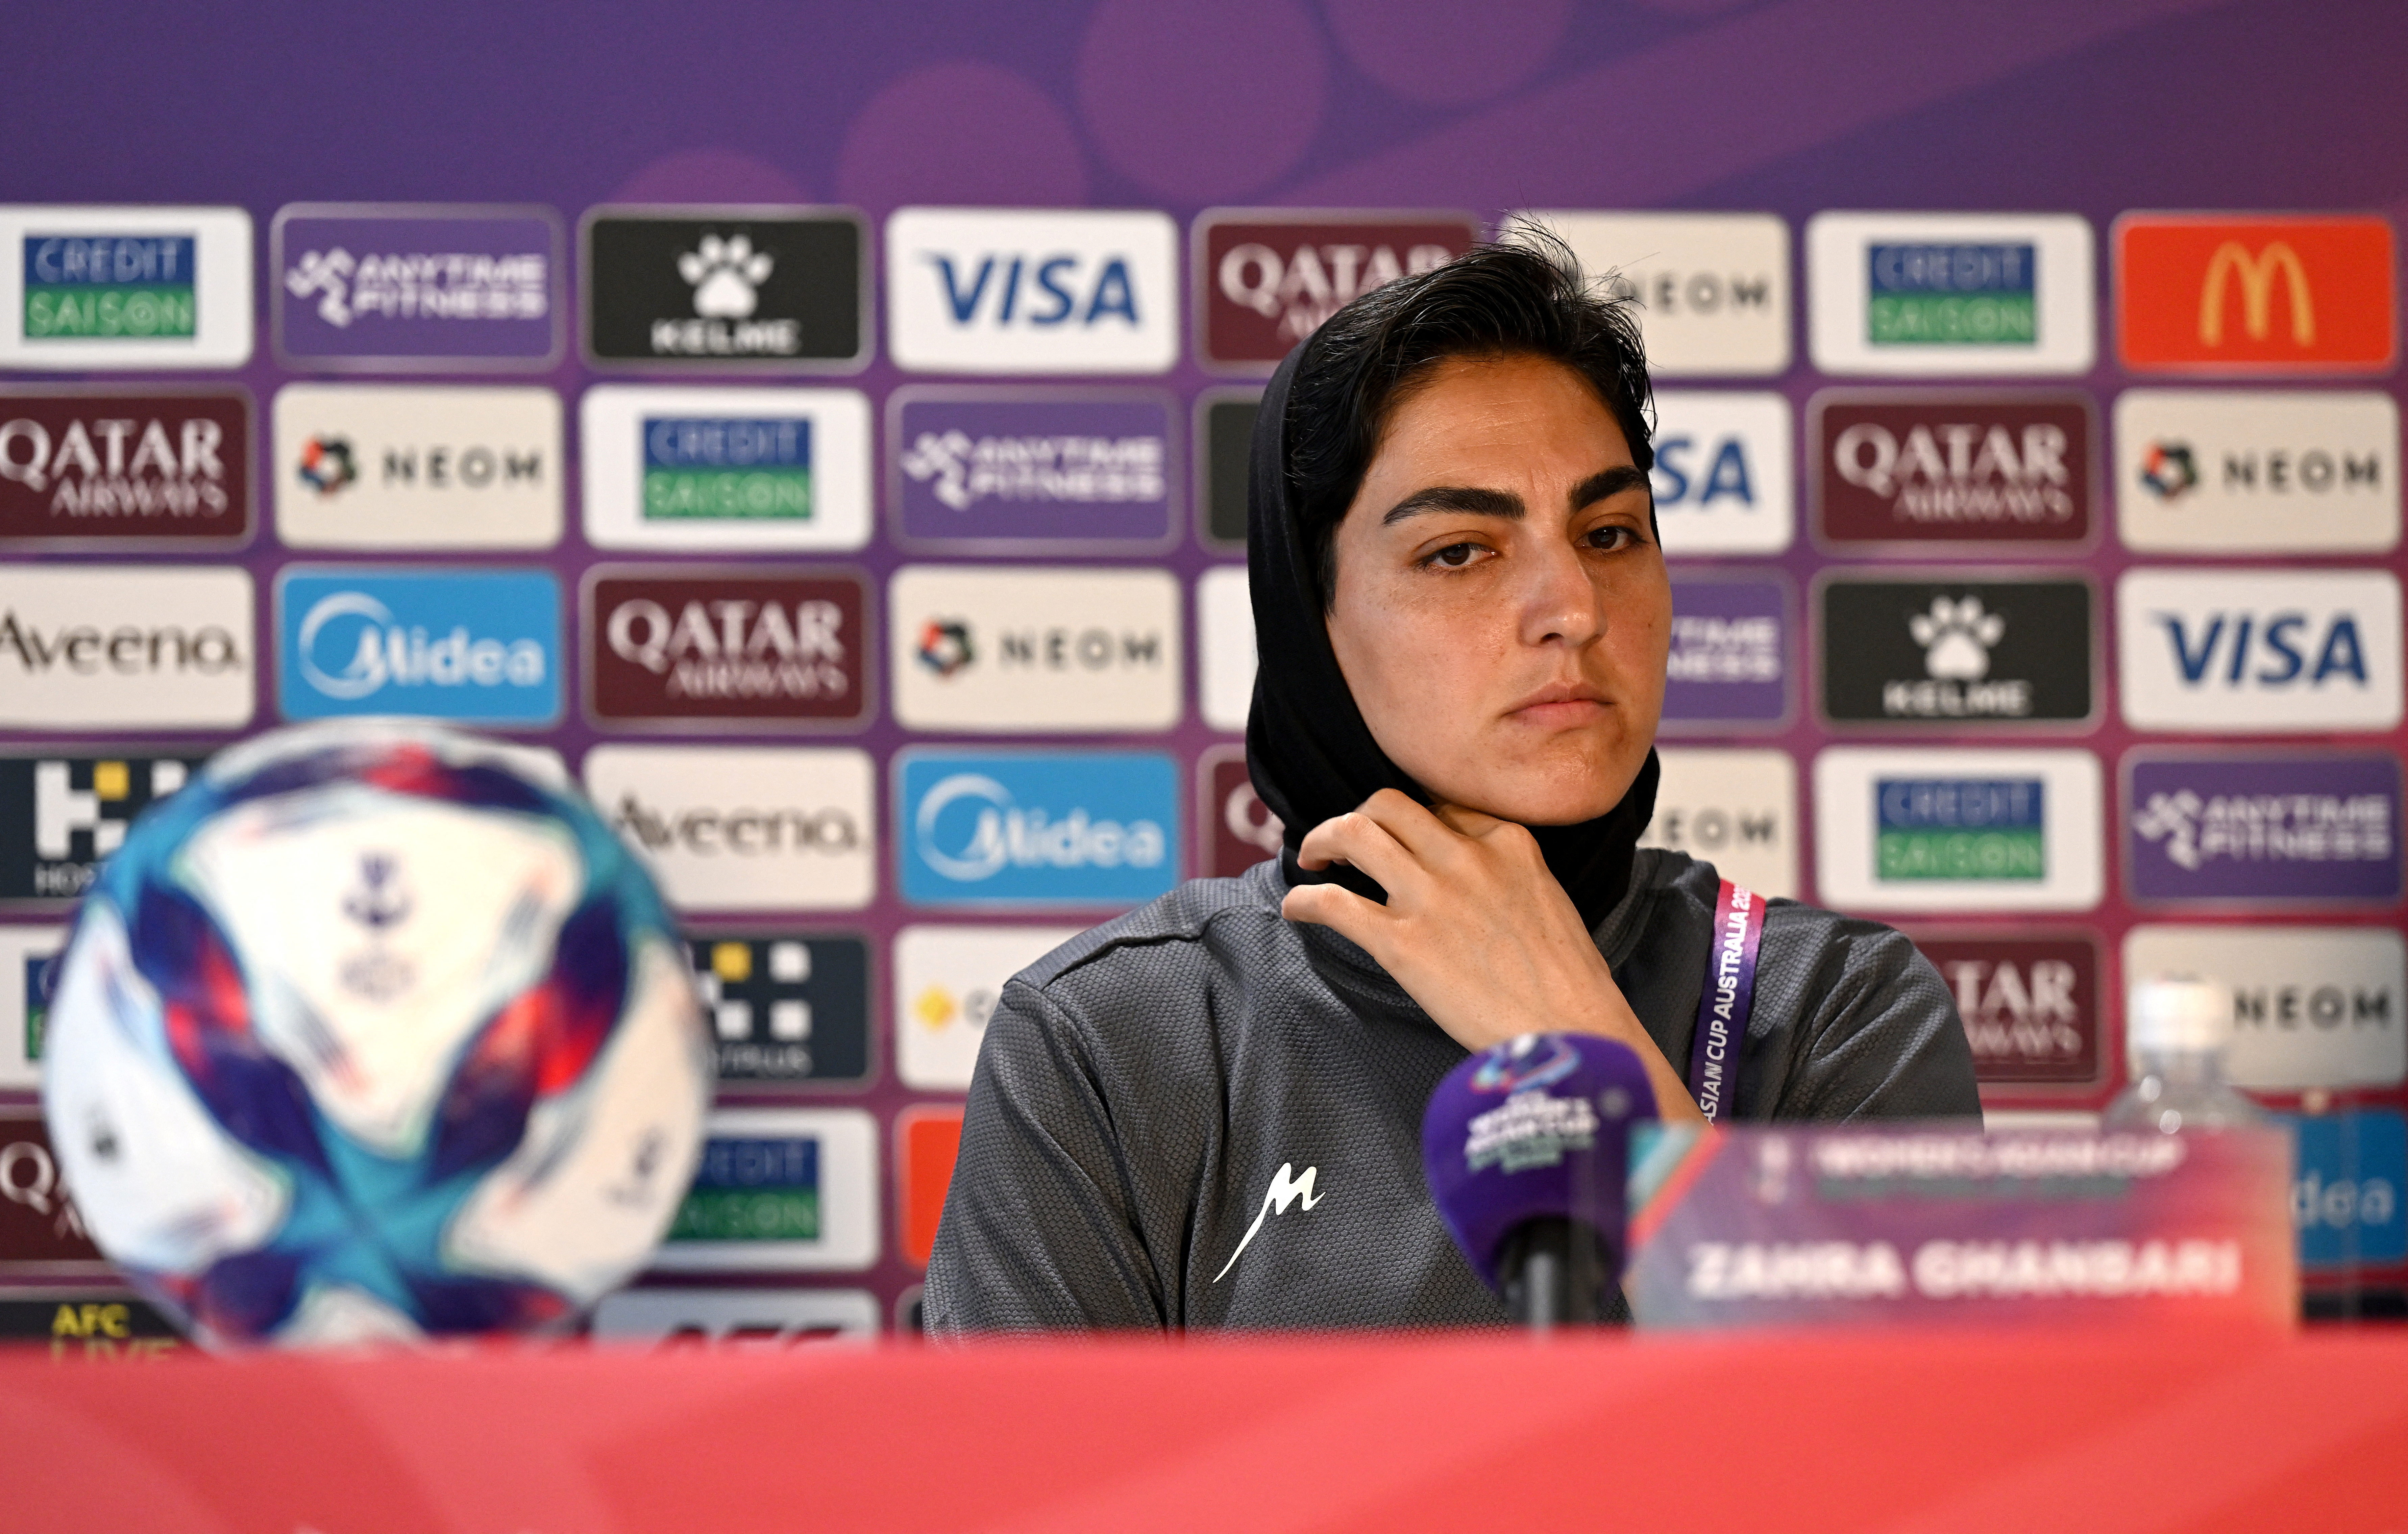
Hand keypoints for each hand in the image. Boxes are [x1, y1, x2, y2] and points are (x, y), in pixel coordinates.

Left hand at [1282, 789, 1705, 1123]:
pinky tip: (1295, 908)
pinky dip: (1303, 900)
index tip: (1397, 835)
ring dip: (1322, 839)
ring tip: (1312, 859)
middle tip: (1343, 842)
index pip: (1443, 805)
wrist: (1574, 1032)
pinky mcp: (1402, 942)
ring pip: (1354, 833)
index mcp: (1510, 843)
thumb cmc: (1568, 983)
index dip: (1411, 817)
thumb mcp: (1548, 901)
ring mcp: (1432, 896)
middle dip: (1359, 816)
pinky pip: (1333, 903)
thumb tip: (1476, 888)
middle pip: (1390, 805)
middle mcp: (1466, 857)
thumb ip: (1508, 877)